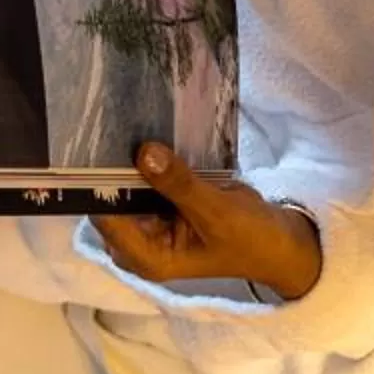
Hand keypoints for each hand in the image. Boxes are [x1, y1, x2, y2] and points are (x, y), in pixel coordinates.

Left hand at [92, 143, 322, 299]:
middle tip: (107, 120)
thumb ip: (180, 184)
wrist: (278, 240)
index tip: (96, 146)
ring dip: (128, 158)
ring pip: (127, 184)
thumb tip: (144, 153)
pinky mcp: (164, 203)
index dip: (98, 184)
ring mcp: (151, 221)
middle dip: (111, 166)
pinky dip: (148, 159)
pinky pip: (147, 178)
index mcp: (147, 257)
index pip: (106, 218)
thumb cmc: (249, 238)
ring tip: (121, 116)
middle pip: (111, 200)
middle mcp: (141, 242)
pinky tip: (143, 126)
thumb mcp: (217, 211)